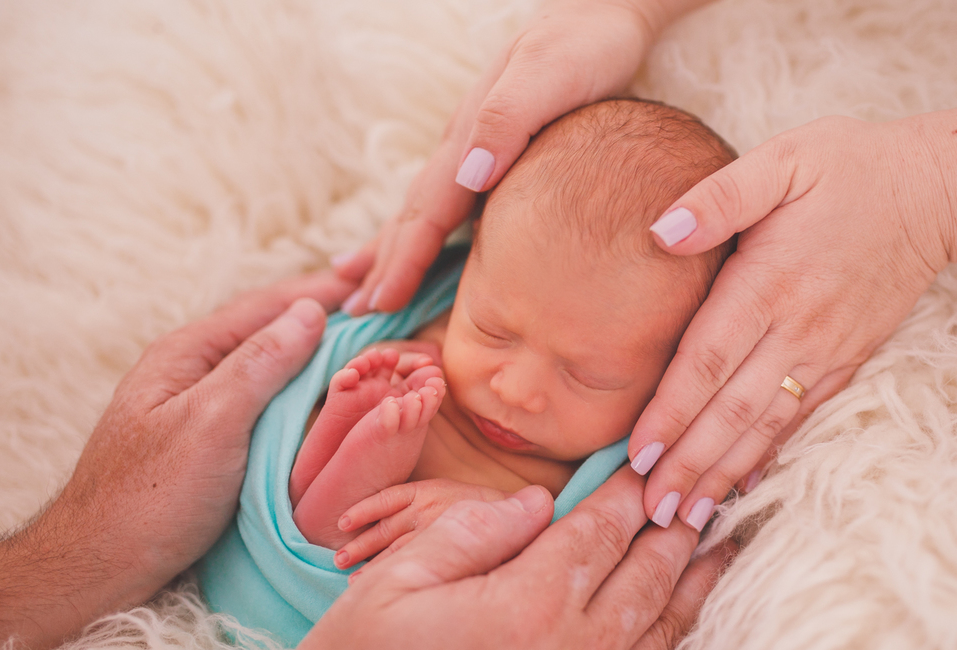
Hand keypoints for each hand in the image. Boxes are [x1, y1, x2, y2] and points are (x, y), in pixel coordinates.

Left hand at [52, 270, 354, 608]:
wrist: (100, 567)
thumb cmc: (152, 498)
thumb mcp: (212, 423)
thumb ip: (259, 364)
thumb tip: (308, 312)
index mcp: (187, 354)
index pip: (265, 306)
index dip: (319, 292)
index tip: (370, 281)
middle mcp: (191, 373)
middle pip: (265, 331)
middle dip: (319, 317)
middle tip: (375, 308)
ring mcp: (197, 410)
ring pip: (266, 370)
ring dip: (312, 354)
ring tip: (360, 345)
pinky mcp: (207, 446)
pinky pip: (263, 406)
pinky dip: (299, 393)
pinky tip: (322, 401)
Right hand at [259, 472, 736, 649]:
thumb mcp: (386, 589)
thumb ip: (468, 533)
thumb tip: (535, 502)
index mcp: (525, 606)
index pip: (599, 531)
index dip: (628, 492)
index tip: (648, 465)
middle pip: (646, 575)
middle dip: (676, 527)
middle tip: (704, 491)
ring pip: (660, 632)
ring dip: (694, 581)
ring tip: (719, 545)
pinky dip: (672, 647)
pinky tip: (683, 628)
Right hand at [335, 0, 665, 314]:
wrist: (599, 11)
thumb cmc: (581, 46)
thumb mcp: (547, 75)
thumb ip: (506, 121)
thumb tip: (469, 178)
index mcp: (469, 138)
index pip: (427, 212)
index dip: (403, 261)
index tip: (380, 304)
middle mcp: (462, 147)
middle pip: (412, 216)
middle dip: (384, 266)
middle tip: (357, 312)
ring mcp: (473, 150)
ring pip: (424, 211)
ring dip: (394, 251)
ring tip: (364, 286)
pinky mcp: (493, 151)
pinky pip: (450, 203)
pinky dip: (427, 232)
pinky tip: (424, 246)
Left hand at [633, 115, 947, 526]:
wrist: (932, 190)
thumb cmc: (846, 167)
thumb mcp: (781, 159)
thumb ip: (720, 196)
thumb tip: (663, 230)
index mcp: (768, 282)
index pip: (707, 361)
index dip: (671, 413)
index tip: (638, 456)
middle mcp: (796, 329)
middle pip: (731, 411)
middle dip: (688, 465)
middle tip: (651, 512)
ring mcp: (825, 352)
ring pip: (765, 428)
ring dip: (722, 476)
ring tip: (686, 519)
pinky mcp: (847, 362)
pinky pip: (801, 421)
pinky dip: (768, 459)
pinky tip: (740, 488)